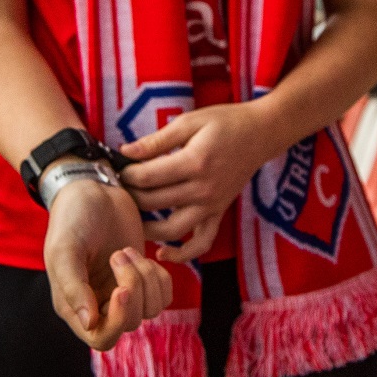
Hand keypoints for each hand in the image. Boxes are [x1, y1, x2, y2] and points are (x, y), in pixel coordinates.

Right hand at [41, 178, 171, 349]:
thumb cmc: (72, 218)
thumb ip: (73, 287)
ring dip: (146, 278)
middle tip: (120, 253)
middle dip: (133, 287)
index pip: (101, 339)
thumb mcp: (65, 249)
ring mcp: (121, 292)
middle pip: (131, 323)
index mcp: (74, 305)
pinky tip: (145, 255)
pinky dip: (160, 276)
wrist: (92, 189)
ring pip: (151, 310)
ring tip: (127, 250)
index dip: (117, 321)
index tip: (121, 289)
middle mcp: (98, 305)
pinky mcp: (142, 279)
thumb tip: (89, 323)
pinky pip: (164, 296)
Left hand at [118, 102, 278, 262]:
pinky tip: (162, 252)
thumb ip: (156, 140)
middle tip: (119, 188)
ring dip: (146, 228)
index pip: (147, 177)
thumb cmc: (224, 123)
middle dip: (130, 196)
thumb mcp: (189, 122)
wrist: (260, 134)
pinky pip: (201, 243)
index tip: (117, 168)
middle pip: (153, 202)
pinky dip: (182, 254)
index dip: (126, 174)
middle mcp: (203, 189)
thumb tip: (126, 151)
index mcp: (194, 162)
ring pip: (171, 229)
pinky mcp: (217, 213)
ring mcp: (211, 205)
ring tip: (130, 217)